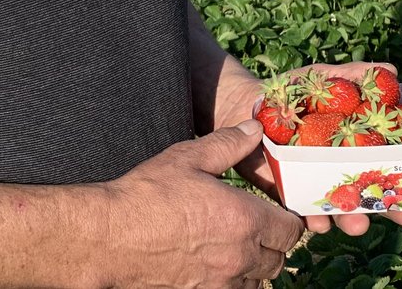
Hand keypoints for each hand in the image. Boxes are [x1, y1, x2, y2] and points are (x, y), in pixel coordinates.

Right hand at [99, 120, 305, 287]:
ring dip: (255, 265)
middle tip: (255, 225)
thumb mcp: (188, 158)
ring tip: (236, 244)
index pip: (291, 229)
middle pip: (279, 258)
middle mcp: (240, 255)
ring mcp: (221, 281)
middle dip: (273, 242)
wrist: (110, 237)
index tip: (273, 210)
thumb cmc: (147, 195)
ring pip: (259, 280)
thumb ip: (227, 144)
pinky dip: (234, 280)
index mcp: (244, 219)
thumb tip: (254, 129)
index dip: (286, 218)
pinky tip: (216, 262)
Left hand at [227, 61, 401, 237]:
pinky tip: (318, 220)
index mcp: (358, 143)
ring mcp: (319, 182)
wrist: (248, 105)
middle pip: (375, 192)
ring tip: (357, 224)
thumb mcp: (322, 78)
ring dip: (354, 219)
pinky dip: (314, 217)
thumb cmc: (293, 91)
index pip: (391, 163)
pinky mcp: (293, 192)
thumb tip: (390, 71)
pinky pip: (306, 210)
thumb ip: (352, 76)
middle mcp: (344, 167)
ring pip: (343, 208)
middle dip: (392, 208)